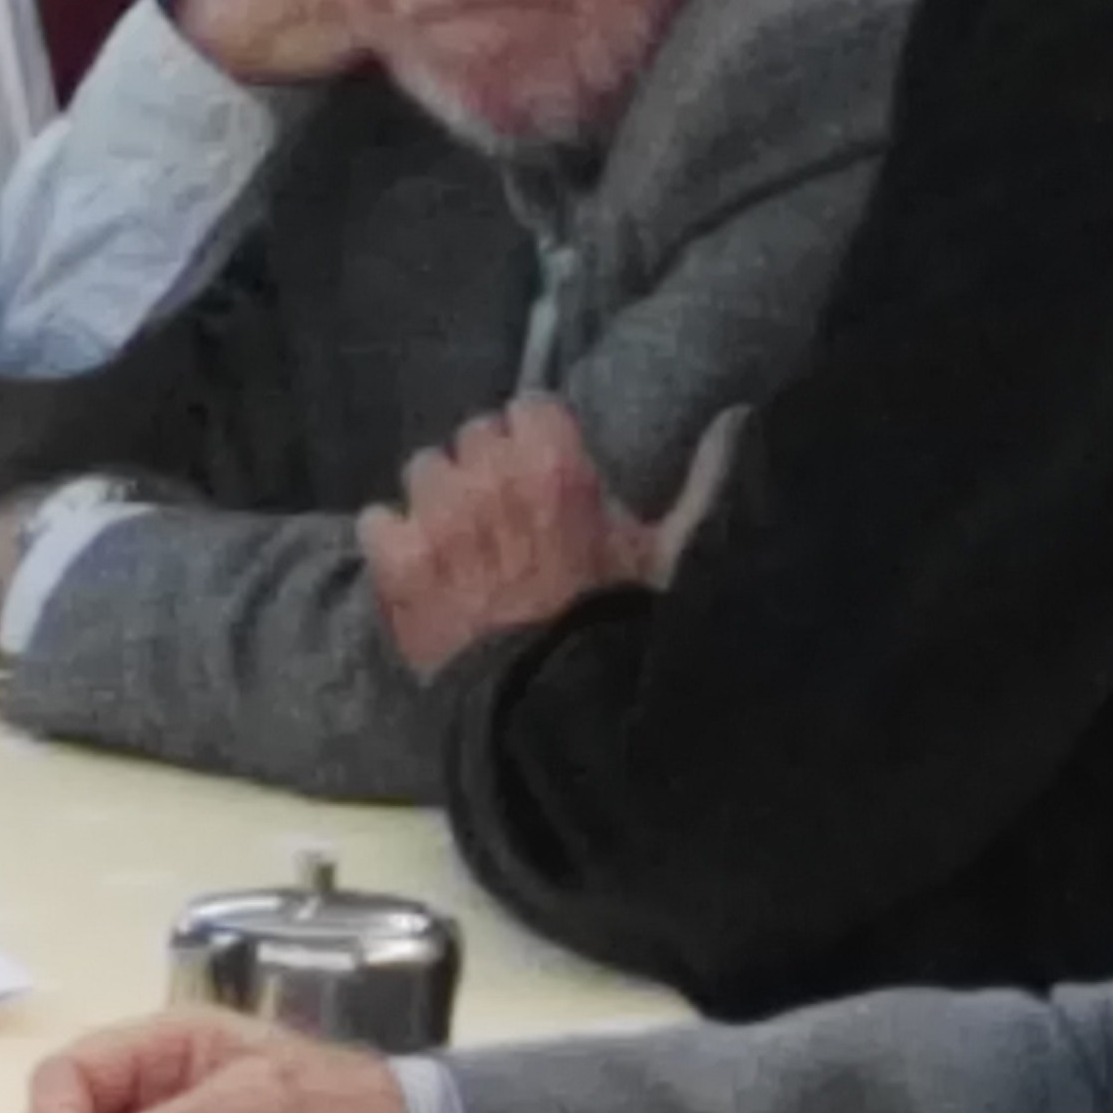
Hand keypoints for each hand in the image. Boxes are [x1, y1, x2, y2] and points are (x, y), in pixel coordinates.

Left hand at [358, 397, 740, 677]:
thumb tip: (736, 417)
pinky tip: (420, 567)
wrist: (551, 706)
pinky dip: (395, 541)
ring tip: (462, 536)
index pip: (529, 406)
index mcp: (555, 466)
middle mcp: (488, 477)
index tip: (551, 469)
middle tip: (511, 510)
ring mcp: (434, 519)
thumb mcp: (672, 554)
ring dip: (440, 497)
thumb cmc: (616, 627)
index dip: (540, 439)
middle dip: (491, 466)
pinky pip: (376, 520)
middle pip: (474, 435)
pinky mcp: (394, 564)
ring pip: (423, 470)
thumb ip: (701, 480)